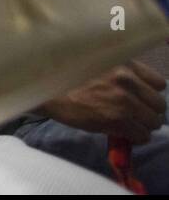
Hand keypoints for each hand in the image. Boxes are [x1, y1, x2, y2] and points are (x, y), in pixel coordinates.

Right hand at [39, 62, 167, 143]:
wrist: (43, 90)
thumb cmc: (64, 75)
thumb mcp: (95, 63)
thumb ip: (118, 72)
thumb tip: (136, 91)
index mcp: (124, 62)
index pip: (160, 83)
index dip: (149, 93)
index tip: (139, 98)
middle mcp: (127, 79)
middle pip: (159, 104)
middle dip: (148, 111)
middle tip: (133, 114)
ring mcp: (124, 100)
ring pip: (153, 121)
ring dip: (142, 125)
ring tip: (127, 124)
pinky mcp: (117, 119)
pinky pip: (141, 135)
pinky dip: (135, 137)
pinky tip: (122, 133)